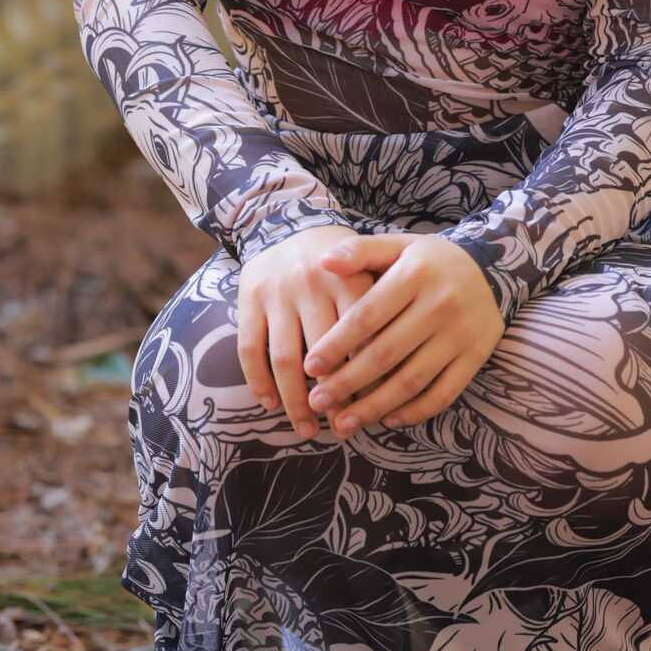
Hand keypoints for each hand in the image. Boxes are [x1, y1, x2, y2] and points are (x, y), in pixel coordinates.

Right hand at [235, 225, 380, 439]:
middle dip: (333, 397)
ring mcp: (278, 291)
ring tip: (307, 429)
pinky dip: (259, 382)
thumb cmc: (341, 261)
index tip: (374, 408)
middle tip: (342, 427)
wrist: (288, 221)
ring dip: (295, 402)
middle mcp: (313, 282)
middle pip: (324, 354)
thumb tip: (401, 370)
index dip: (368, 377)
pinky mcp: (249, 298)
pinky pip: (250, 349)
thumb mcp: (370, 267)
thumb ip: (385, 308)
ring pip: (285, 359)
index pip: (363, 337)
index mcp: (350, 276)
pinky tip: (270, 405)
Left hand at [300, 232, 504, 433]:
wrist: (488, 269)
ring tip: (344, 423)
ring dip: (374, 406)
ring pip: (412, 380)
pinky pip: (443, 393)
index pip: (367, 315)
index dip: (337, 344)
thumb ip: (359, 251)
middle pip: (386, 353)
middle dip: (347, 382)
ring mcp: (461, 333)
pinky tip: (387, 419)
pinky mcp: (476, 356)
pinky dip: (414, 411)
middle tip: (317, 402)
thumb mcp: (396, 246)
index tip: (310, 367)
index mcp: (415, 273)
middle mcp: (441, 303)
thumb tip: (323, 261)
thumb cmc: (427, 261)